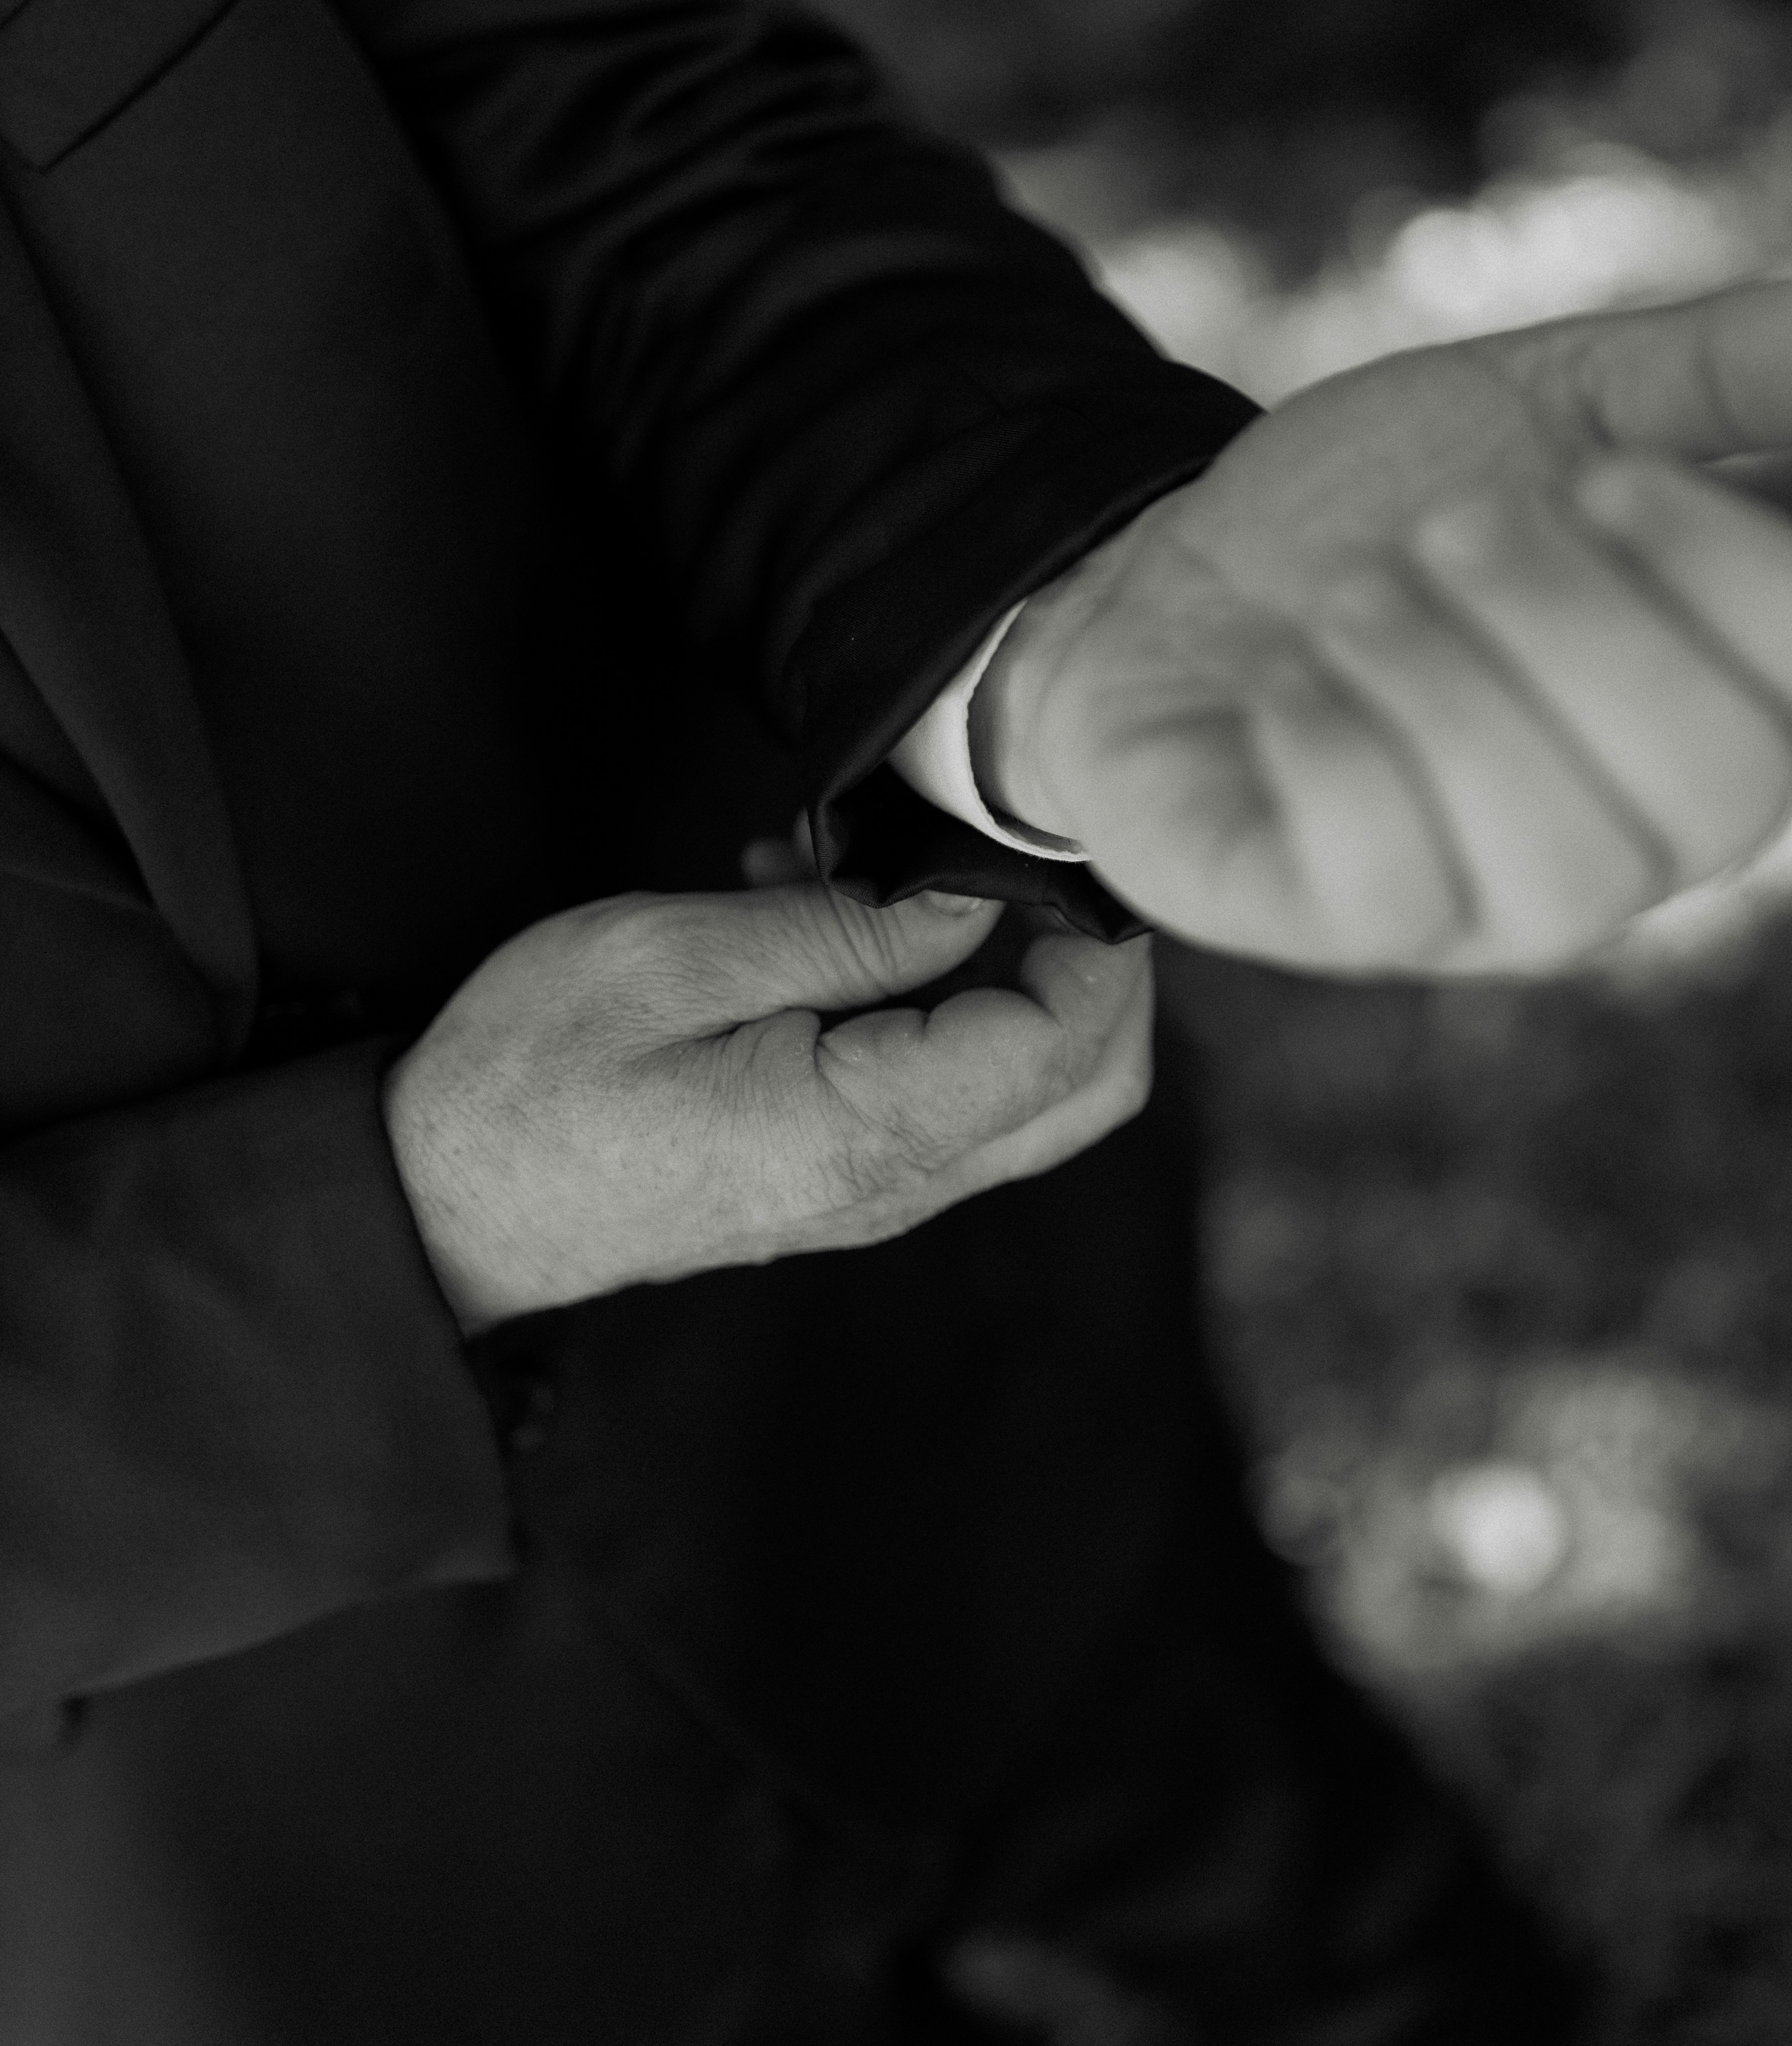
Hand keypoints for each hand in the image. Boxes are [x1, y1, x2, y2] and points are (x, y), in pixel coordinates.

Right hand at [382, 885, 1152, 1332]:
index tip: (1057, 846)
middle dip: (1094, 971)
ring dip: (997, 973)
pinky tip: (817, 918)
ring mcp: (873, 1193)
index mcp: (862, 1126)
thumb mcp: (675, 957)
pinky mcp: (842, 1178)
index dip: (1092, 942)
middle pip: (1085, 1090)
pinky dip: (933, 1004)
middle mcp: (893, 1183)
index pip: (1061, 1044)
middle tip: (1020, 854)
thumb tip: (971, 894)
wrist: (443, 1200)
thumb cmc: (531, 1074)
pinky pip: (943, 1096)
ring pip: (1028, 1095)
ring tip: (865, 872)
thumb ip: (842, 930)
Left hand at [979, 265, 1791, 975]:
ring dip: (1450, 686)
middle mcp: (1634, 839)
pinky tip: (1284, 681)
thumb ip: (1721, 371)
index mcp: (1714, 705)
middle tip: (1454, 523)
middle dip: (1578, 624)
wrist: (1156, 575)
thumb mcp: (1542, 403)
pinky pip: (1387, 886)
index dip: (1744, 569)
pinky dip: (1332, 752)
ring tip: (1359, 593)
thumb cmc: (1375, 507)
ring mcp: (1487, 909)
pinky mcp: (1340, 928)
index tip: (1606, 469)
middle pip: (1719, 792)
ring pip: (1567, 865)